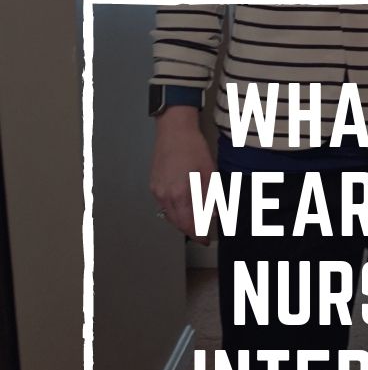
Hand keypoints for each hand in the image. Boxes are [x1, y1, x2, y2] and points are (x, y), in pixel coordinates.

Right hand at [149, 108, 214, 244]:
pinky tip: (184, 207)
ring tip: (196, 220)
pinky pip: (164, 205)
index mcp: (179, 193)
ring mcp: (156, 190)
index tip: (205, 240)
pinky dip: (174, 210)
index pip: (188, 223)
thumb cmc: (192, 147)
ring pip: (169, 215)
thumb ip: (210, 197)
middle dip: (190, 230)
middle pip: (177, 222)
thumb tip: (212, 215)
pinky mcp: (153, 184)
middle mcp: (164, 194)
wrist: (174, 129)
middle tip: (202, 233)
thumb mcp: (208, 173)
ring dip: (182, 221)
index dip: (198, 234)